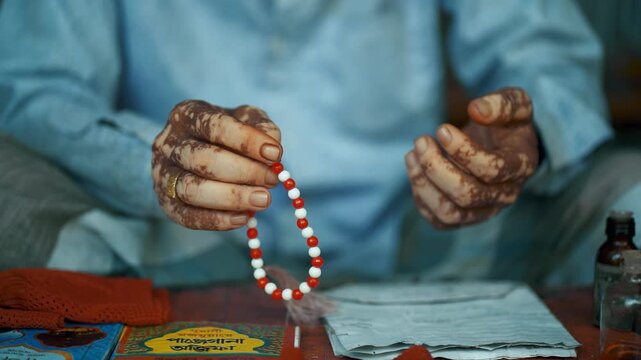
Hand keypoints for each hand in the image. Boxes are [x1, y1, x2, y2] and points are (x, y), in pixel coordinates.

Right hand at [152, 100, 281, 229]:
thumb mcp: (245, 119)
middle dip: (244, 172)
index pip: (216, 126)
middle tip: (272, 180)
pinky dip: (217, 220)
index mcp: (187, 115)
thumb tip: (272, 149)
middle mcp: (168, 143)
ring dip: (232, 198)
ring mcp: (162, 174)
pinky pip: (188, 217)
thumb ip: (261, 127)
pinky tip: (243, 218)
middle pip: (204, 160)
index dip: (247, 141)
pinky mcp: (165, 202)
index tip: (276, 154)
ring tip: (263, 200)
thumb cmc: (227, 134)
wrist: (196, 153)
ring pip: (193, 190)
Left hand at [405, 87, 538, 228]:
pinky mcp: (464, 218)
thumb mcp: (515, 103)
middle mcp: (505, 195)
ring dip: (423, 184)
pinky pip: (439, 221)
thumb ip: (501, 102)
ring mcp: (484, 211)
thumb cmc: (507, 123)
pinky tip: (415, 170)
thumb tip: (476, 110)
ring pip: (450, 213)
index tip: (442, 129)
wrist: (503, 146)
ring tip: (411, 155)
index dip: (462, 151)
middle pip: (467, 194)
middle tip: (421, 141)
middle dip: (436, 168)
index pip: (492, 169)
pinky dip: (421, 198)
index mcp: (521, 166)